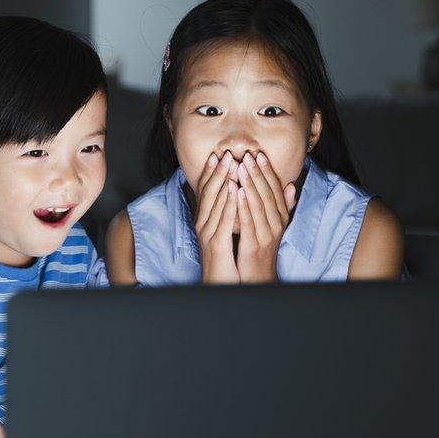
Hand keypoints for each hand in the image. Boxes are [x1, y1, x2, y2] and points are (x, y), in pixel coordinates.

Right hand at [194, 151, 239, 283]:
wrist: (219, 285)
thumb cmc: (224, 260)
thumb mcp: (226, 233)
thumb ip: (230, 214)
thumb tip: (235, 194)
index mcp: (206, 221)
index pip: (207, 192)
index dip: (211, 173)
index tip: (217, 155)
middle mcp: (203, 224)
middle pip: (208, 193)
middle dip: (217, 171)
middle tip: (224, 152)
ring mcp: (208, 233)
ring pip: (215, 201)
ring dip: (222, 181)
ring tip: (230, 163)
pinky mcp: (216, 243)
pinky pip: (223, 219)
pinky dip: (228, 202)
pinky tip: (233, 189)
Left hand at [235, 152, 296, 282]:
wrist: (258, 278)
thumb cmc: (262, 249)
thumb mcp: (274, 225)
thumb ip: (283, 206)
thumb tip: (291, 185)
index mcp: (280, 218)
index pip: (275, 190)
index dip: (267, 171)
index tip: (259, 154)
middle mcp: (276, 224)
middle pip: (267, 193)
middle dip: (257, 172)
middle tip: (248, 154)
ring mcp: (266, 234)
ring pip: (259, 204)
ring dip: (250, 184)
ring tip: (241, 166)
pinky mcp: (254, 244)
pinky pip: (248, 221)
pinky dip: (243, 205)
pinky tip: (237, 191)